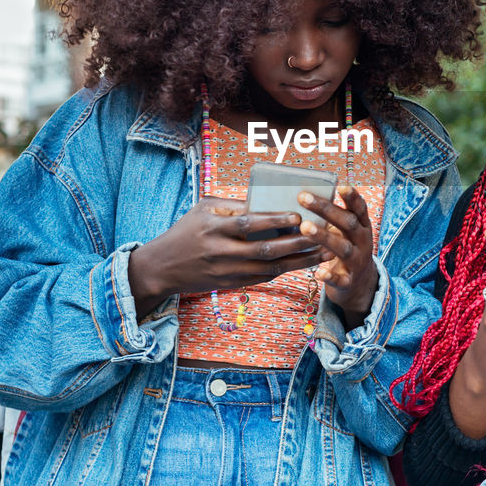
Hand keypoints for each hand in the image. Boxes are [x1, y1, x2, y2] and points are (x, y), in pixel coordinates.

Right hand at [130, 197, 329, 315]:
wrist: (162, 268)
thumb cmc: (185, 231)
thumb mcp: (203, 210)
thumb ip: (232, 205)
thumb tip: (267, 200)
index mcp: (213, 228)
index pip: (249, 224)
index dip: (274, 221)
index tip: (298, 216)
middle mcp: (221, 252)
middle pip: (265, 249)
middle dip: (296, 244)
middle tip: (321, 235)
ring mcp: (227, 272)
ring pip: (270, 268)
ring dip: (299, 262)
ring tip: (323, 253)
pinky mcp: (231, 284)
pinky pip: (264, 278)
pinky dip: (285, 271)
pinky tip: (304, 264)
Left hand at [298, 186, 375, 328]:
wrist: (361, 285)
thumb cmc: (347, 249)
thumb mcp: (346, 232)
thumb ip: (334, 217)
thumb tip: (304, 195)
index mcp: (362, 227)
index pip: (359, 209)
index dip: (352, 197)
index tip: (340, 186)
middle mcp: (362, 242)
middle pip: (348, 223)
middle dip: (327, 209)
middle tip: (303, 197)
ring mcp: (356, 262)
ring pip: (342, 248)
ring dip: (324, 237)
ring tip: (305, 226)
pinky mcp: (348, 282)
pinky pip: (340, 279)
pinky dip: (330, 276)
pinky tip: (319, 273)